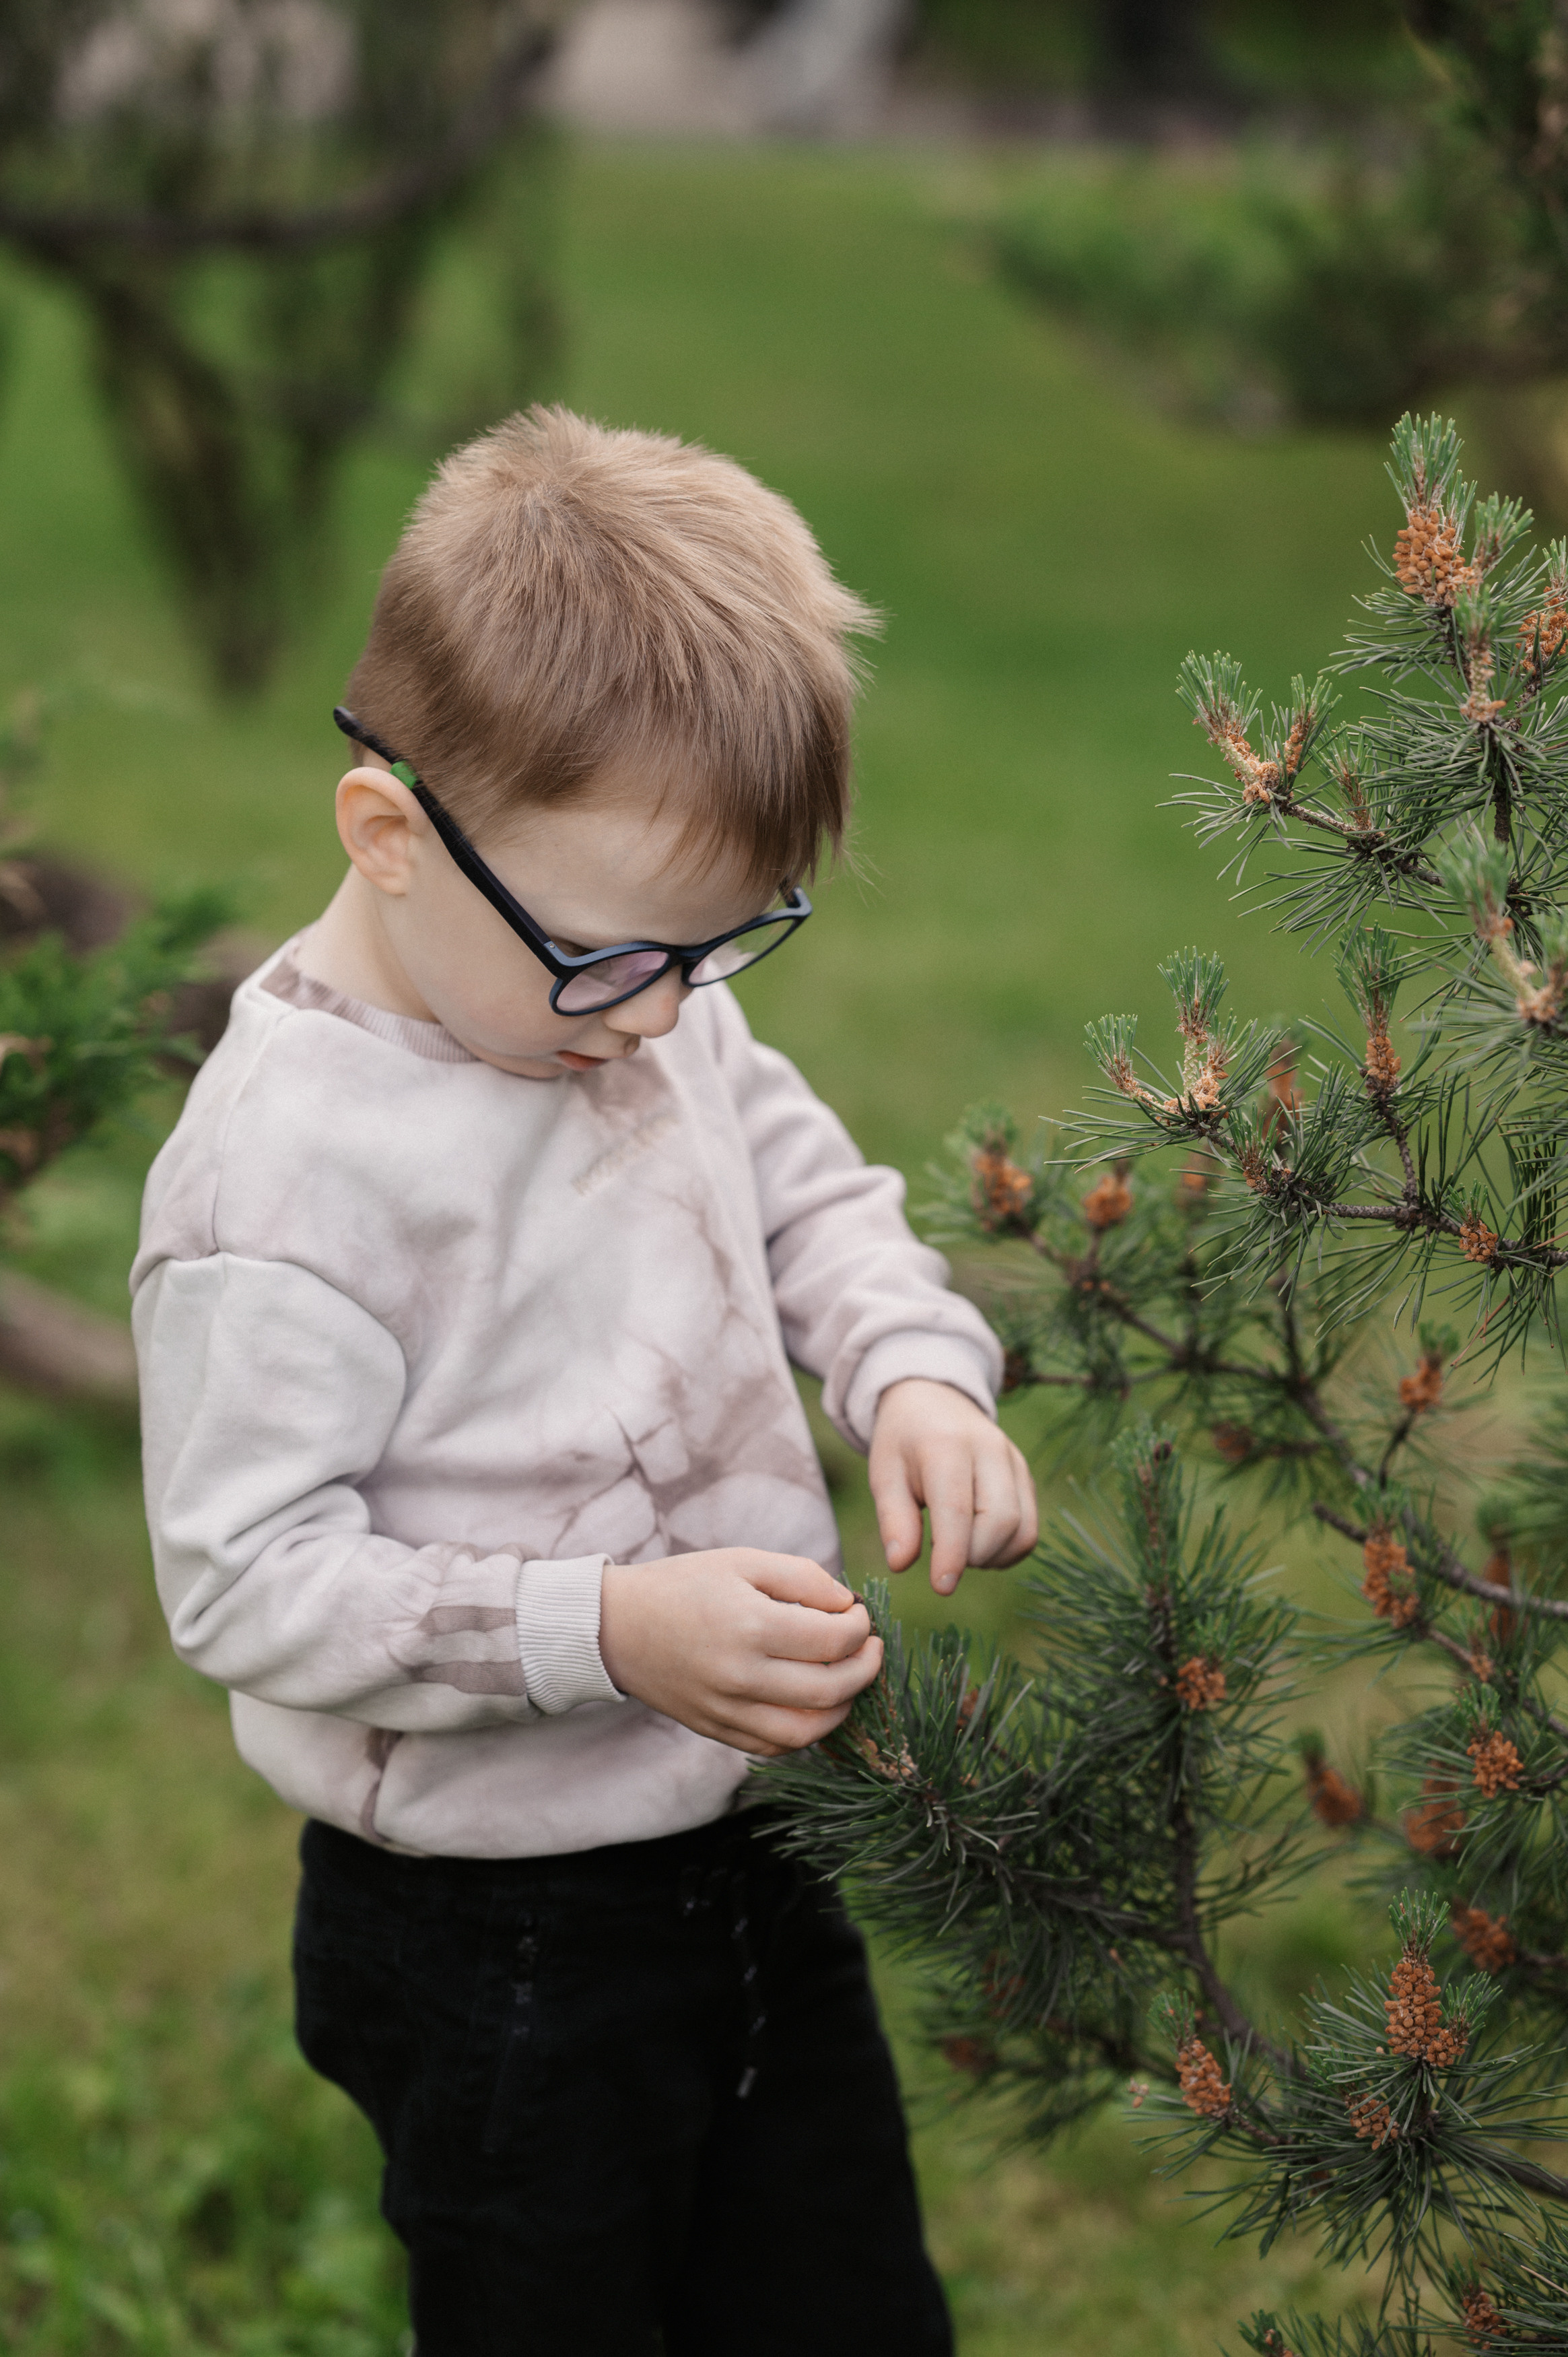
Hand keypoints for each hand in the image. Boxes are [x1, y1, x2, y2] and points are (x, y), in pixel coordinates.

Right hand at [598, 1549, 880, 1757]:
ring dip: (843, 1708)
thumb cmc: (684, 1585)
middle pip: (831, 1690)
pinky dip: (805, 1732)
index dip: (861, 1627)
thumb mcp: (743, 1561)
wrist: (617, 1626)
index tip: (859, 1615)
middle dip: (866, 1669)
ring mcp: (727, 1710)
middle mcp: (741, 1675)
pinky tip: (813, 1706)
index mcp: (751, 1625)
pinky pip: (775, 1746)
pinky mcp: (716, 1730)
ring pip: (809, 1731)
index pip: (834, 1640)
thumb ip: (803, 1577)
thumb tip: (848, 1606)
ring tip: (849, 1681)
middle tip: (870, 1649)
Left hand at [869, 1378, 1037, 1596]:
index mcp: (947, 1446)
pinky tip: (978, 1545)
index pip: (957, 1509)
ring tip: (958, 1548)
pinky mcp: (1026, 1475)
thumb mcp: (884, 1474)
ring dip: (991, 1556)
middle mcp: (990, 1450)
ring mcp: (1015, 1461)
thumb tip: (900, 1564)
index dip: (952, 1554)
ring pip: (1022, 1529)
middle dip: (972, 1555)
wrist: (934, 1399)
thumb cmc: (903, 1443)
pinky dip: (1008, 1551)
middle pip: (1000, 1521)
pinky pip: (1030, 1529)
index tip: (941, 1586)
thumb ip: (893, 1519)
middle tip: (941, 1557)